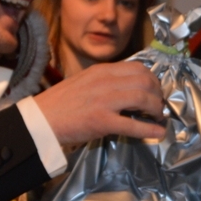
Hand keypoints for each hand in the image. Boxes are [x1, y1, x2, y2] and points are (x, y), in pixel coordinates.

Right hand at [35, 61, 165, 144]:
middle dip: (158, 93)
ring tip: (158, 116)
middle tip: (158, 105)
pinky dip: (150, 129)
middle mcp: (106, 82)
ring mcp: (105, 101)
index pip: (138, 68)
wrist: (41, 119)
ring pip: (143, 98)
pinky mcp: (102, 122)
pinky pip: (133, 125)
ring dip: (156, 109)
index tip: (154, 90)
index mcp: (102, 70)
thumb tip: (128, 86)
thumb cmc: (61, 102)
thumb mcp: (85, 80)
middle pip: (145, 81)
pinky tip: (158, 132)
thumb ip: (105, 80)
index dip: (152, 79)